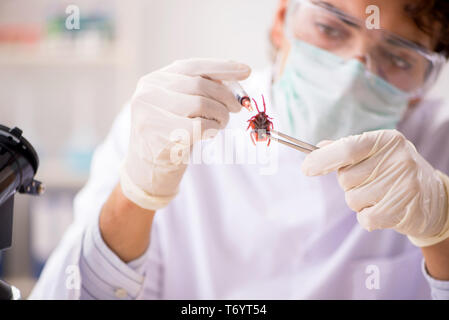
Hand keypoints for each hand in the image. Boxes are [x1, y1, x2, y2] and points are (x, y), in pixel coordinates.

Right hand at [120, 58, 250, 209]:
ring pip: (201, 103)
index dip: (222, 67)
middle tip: (237, 107)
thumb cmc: (171, 134)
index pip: (192, 66)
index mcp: (154, 80)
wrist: (148, 170)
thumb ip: (200, 89)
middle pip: (200, 84)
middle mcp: (148, 93)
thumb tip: (239, 73)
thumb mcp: (180, 105)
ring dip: (221, 114)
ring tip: (221, 123)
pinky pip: (200, 126)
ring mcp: (151, 113)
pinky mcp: (160, 135)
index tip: (246, 71)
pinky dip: (212, 129)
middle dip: (226, 96)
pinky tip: (209, 134)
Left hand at [301, 129, 448, 246]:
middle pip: (345, 178)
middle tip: (370, 182)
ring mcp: (404, 183)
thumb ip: (346, 149)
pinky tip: (383, 209)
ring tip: (380, 195)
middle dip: (349, 184)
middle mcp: (398, 158)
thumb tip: (317, 148)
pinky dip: (367, 217)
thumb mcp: (375, 153)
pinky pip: (365, 218)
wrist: (433, 198)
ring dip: (359, 202)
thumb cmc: (394, 172)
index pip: (347, 149)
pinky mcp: (405, 208)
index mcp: (386, 139)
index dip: (322, 159)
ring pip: (353, 199)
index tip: (306, 168)